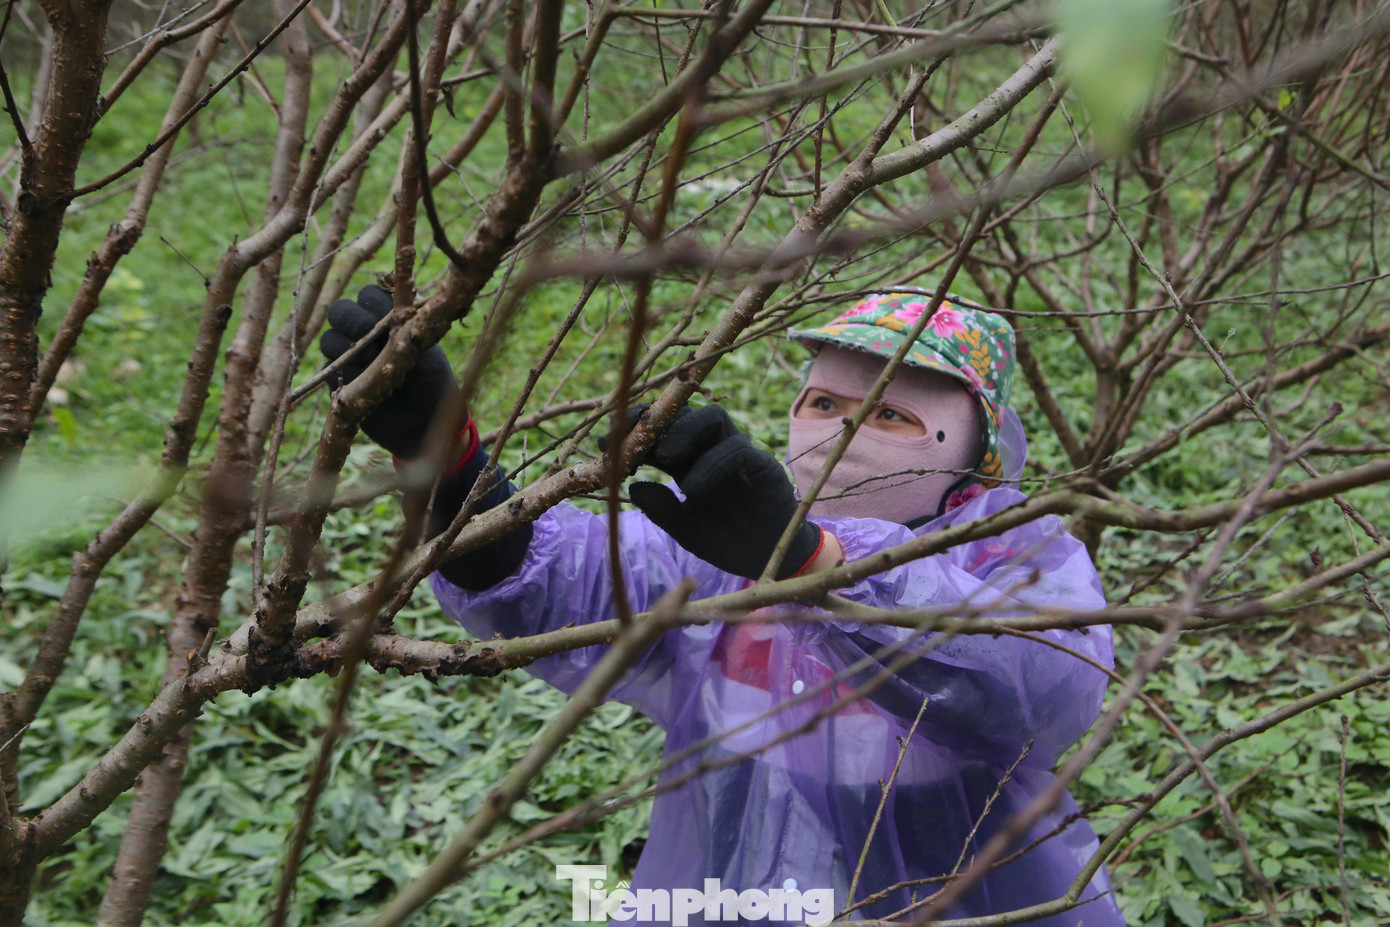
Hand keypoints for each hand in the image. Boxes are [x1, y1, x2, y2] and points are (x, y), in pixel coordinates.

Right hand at [318, 284, 457, 458]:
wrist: (425, 420)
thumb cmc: (431, 380)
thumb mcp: (425, 349)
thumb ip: (405, 326)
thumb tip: (389, 309)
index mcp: (386, 318)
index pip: (368, 295)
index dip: (372, 301)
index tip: (388, 316)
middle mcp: (364, 333)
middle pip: (339, 311)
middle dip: (350, 319)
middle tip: (366, 334)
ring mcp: (349, 356)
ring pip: (329, 339)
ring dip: (345, 346)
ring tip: (370, 361)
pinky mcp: (340, 381)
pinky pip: (329, 370)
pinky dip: (344, 372)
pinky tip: (362, 382)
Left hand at [613, 404, 823, 579]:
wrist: (766, 558)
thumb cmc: (726, 540)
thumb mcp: (686, 529)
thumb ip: (661, 509)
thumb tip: (631, 487)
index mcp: (688, 459)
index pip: (660, 430)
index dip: (633, 430)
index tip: (604, 441)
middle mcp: (710, 448)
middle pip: (683, 413)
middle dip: (652, 422)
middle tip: (629, 440)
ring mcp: (737, 452)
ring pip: (712, 418)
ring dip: (683, 432)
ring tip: (662, 457)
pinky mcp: (761, 463)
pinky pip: (737, 449)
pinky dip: (711, 464)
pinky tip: (692, 489)